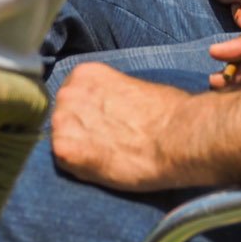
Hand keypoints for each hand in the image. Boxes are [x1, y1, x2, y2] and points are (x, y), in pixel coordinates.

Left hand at [49, 62, 199, 191]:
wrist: (180, 138)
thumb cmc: (169, 114)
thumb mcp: (132, 88)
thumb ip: (110, 96)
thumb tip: (110, 108)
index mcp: (84, 74)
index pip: (73, 99)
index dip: (88, 116)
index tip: (106, 126)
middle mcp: (67, 92)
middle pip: (64, 117)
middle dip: (81, 131)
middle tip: (109, 144)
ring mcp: (62, 119)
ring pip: (61, 139)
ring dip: (79, 149)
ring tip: (109, 156)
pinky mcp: (64, 148)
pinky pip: (63, 160)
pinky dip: (79, 168)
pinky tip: (102, 167)